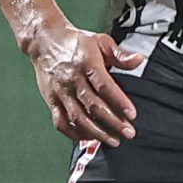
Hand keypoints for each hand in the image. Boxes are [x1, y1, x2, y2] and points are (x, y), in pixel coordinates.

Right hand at [29, 25, 143, 144]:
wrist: (44, 41)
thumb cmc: (75, 42)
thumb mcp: (100, 41)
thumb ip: (120, 54)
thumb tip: (139, 60)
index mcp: (86, 63)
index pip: (104, 86)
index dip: (119, 102)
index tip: (132, 114)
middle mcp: (72, 79)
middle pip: (93, 106)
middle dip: (112, 122)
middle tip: (128, 133)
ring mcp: (61, 92)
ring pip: (78, 117)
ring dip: (96, 132)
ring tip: (112, 140)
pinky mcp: (51, 101)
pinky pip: (61, 122)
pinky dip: (74, 133)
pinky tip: (88, 138)